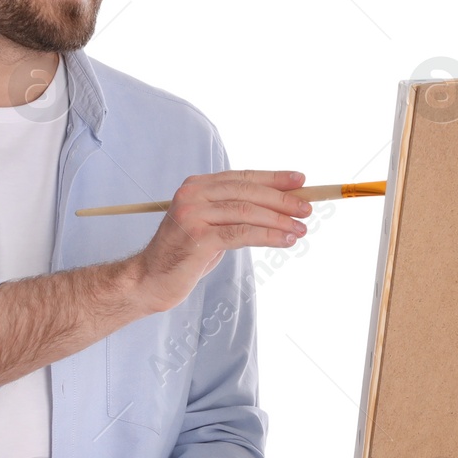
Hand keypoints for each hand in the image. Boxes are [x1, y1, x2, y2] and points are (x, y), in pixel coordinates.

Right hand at [130, 169, 308, 312]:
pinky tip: (285, 240)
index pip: (242, 177)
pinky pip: (242, 233)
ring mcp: (193, 214)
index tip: (301, 180)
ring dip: (280, 220)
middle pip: (248, 192)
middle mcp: (193, 194)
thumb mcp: (210, 226)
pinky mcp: (198, 237)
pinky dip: (268, 235)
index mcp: (197, 186)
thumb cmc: (184, 255)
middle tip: (307, 208)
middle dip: (282, 199)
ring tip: (301, 228)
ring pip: (247, 211)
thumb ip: (234, 212)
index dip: (274, 177)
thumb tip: (278, 206)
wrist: (150, 279)